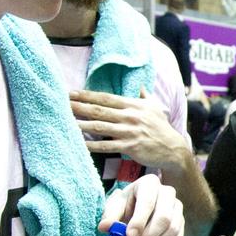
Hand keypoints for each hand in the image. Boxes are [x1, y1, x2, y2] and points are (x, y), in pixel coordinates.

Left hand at [70, 89, 188, 173]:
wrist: (173, 149)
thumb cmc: (162, 128)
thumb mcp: (156, 108)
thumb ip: (145, 96)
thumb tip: (141, 86)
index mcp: (134, 105)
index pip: (106, 98)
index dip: (87, 95)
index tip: (71, 93)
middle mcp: (130, 116)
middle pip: (99, 110)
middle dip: (79, 107)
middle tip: (62, 104)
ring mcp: (130, 132)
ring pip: (100, 127)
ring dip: (81, 124)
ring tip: (66, 122)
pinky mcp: (130, 147)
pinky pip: (107, 146)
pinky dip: (92, 144)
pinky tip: (80, 143)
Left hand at [100, 173, 183, 235]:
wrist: (137, 211)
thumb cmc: (125, 207)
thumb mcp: (114, 208)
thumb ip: (109, 216)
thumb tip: (106, 227)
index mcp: (149, 183)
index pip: (148, 202)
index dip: (139, 221)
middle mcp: (168, 192)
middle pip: (164, 218)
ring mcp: (177, 208)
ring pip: (172, 231)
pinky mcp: (181, 222)